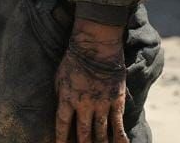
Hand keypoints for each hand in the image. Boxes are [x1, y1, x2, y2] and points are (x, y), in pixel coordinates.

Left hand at [55, 18, 128, 142]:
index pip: (62, 125)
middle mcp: (84, 105)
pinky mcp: (116, 102)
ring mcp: (101, 104)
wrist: (96, 46)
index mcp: (67, 97)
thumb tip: (60, 108)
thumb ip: (60, 94)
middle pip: (82, 134)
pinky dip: (120, 139)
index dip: (61, 138)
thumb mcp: (60, 75)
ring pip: (100, 134)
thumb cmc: (74, 58)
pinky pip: (118, 125)